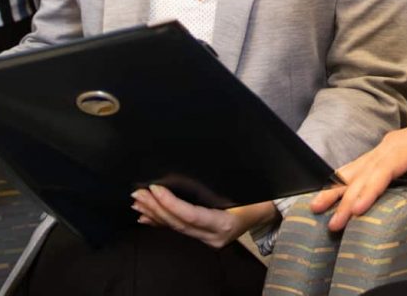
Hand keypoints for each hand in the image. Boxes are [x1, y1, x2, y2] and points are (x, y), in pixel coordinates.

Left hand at [131, 185, 275, 248]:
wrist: (269, 212)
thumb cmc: (259, 195)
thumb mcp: (246, 188)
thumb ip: (222, 184)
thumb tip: (200, 167)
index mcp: (225, 223)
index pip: (192, 216)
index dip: (171, 203)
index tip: (155, 189)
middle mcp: (215, 236)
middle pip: (179, 223)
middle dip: (157, 208)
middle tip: (139, 194)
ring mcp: (208, 240)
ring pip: (176, 228)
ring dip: (155, 215)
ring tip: (138, 204)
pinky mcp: (203, 237)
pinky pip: (179, 230)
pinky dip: (161, 223)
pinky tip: (147, 218)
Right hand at [309, 101, 406, 230]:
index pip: (385, 169)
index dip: (369, 190)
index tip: (355, 210)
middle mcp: (394, 143)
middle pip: (365, 171)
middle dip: (346, 197)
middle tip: (332, 222)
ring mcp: (387, 145)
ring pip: (358, 167)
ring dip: (337, 187)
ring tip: (316, 206)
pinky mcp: (386, 152)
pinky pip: (362, 166)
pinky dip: (345, 180)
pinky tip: (331, 191)